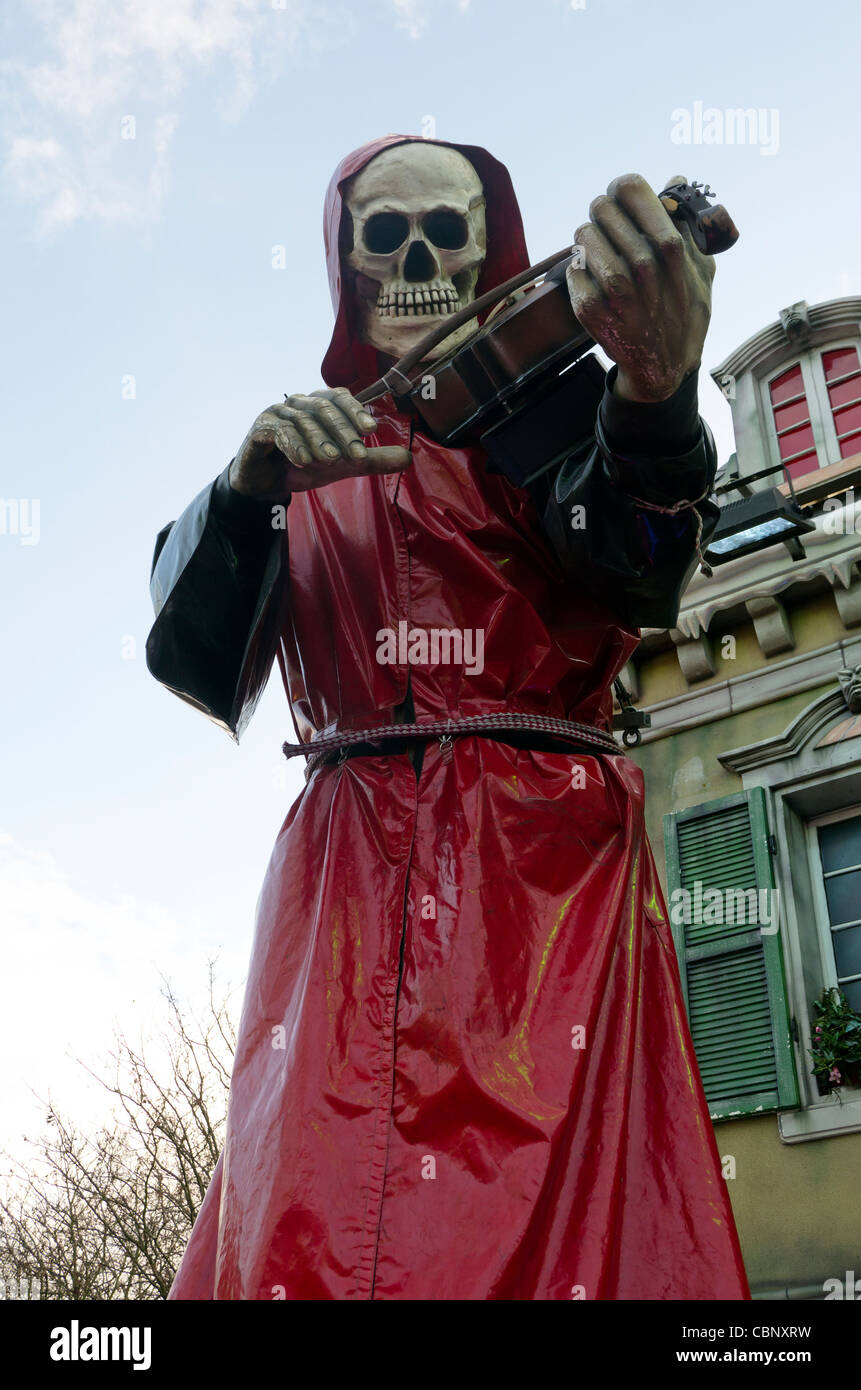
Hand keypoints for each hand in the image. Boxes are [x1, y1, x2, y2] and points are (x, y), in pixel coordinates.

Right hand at [228, 387, 411, 498]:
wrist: (265, 485)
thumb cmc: (302, 467)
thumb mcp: (341, 466)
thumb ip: (371, 461)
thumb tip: (408, 458)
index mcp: (318, 405)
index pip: (340, 398)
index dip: (356, 411)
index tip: (371, 431)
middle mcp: (298, 403)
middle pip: (324, 408)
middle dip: (342, 431)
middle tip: (356, 455)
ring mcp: (277, 413)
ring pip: (302, 420)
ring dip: (319, 440)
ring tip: (331, 461)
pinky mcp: (260, 429)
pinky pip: (279, 431)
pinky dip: (293, 445)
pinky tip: (304, 461)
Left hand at [567, 173, 714, 402]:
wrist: (665, 366)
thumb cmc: (684, 312)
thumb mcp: (702, 269)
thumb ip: (690, 224)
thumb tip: (676, 180)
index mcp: (672, 248)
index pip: (632, 190)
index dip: (621, 187)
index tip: (621, 196)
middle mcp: (644, 267)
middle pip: (602, 208)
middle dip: (602, 212)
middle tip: (607, 223)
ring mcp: (616, 291)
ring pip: (583, 236)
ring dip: (588, 238)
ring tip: (599, 249)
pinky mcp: (591, 311)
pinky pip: (573, 269)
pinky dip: (579, 268)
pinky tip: (592, 275)